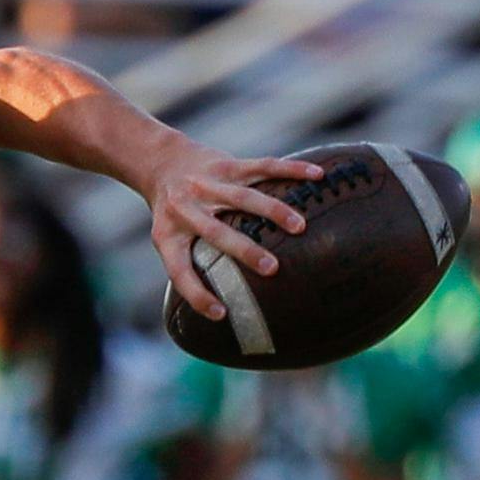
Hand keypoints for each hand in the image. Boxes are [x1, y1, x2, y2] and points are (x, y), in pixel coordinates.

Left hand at [147, 138, 320, 320]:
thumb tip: (223, 316)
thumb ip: (190, 269)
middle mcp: (185, 209)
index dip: (196, 295)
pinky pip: (262, 166)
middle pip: (215, 231)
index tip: (221, 314)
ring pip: (242, 196)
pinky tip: (318, 176)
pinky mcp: (227, 164)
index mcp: (169, 235)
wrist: (161, 163)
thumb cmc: (172, 215)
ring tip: (300, 226)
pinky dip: (291, 170)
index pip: (179, 271)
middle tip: (273, 268)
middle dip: (244, 249)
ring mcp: (206, 184)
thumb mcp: (168, 240)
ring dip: (272, 211)